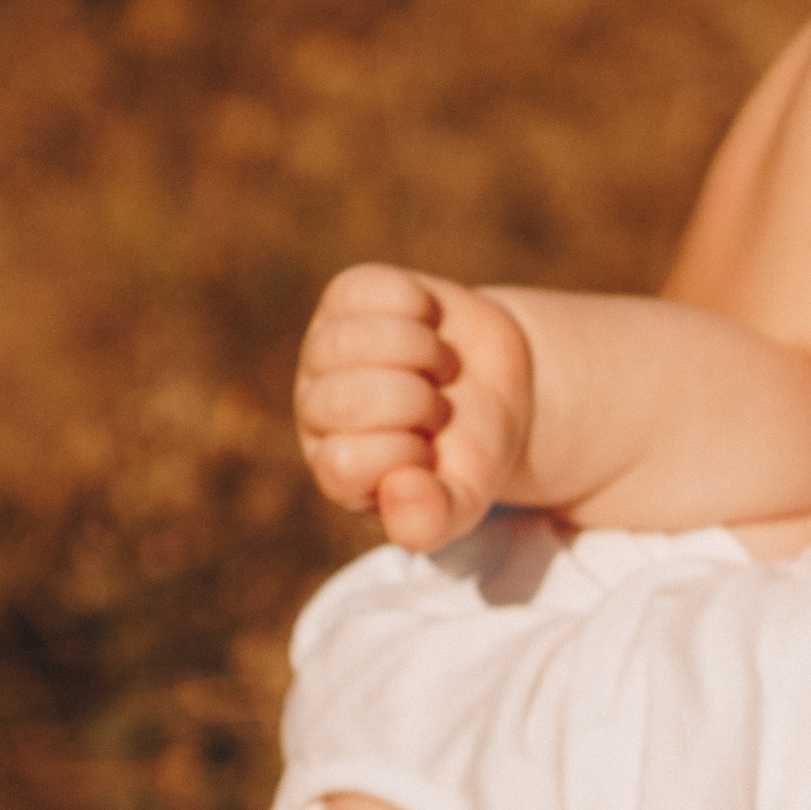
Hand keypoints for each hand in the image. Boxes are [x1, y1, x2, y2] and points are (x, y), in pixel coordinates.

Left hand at [294, 263, 535, 548]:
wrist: (494, 387)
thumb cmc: (470, 452)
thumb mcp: (464, 499)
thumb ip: (430, 520)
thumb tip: (399, 492)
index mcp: (335, 467)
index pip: (344, 463)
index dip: (407, 455)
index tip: (432, 454)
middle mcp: (317, 408)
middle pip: (346, 398)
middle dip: (416, 402)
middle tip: (438, 409)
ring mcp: (325, 348)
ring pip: (352, 340)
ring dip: (420, 351)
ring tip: (436, 368)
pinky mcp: (347, 297)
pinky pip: (374, 289)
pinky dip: (418, 305)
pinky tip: (428, 325)